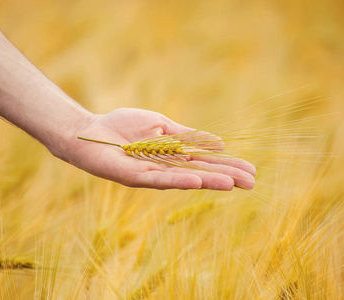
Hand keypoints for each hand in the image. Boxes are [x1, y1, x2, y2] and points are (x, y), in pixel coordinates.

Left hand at [58, 108, 255, 189]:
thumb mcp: (161, 127)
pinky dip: (178, 179)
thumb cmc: (123, 127)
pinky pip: (158, 179)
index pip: (206, 161)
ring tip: (231, 184)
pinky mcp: (134, 176)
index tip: (251, 171)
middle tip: (252, 183)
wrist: (92, 131)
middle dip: (225, 177)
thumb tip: (220, 143)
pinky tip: (196, 180)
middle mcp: (166, 168)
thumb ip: (186, 135)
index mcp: (173, 155)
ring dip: (208, 181)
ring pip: (184, 178)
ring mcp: (151, 174)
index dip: (228, 166)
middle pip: (200, 172)